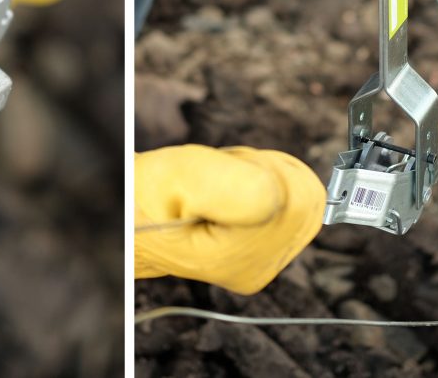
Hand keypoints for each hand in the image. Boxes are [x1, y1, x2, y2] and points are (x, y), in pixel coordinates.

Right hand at [135, 144, 324, 294]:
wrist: (130, 217)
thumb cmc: (144, 196)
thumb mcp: (177, 176)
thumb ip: (230, 185)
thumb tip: (280, 194)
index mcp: (239, 260)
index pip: (301, 198)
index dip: (263, 168)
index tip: (222, 172)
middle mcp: (256, 270)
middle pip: (307, 197)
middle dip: (266, 171)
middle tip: (220, 176)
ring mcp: (263, 264)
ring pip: (302, 197)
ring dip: (262, 175)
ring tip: (218, 184)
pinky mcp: (266, 252)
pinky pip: (293, 204)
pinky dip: (263, 184)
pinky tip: (228, 192)